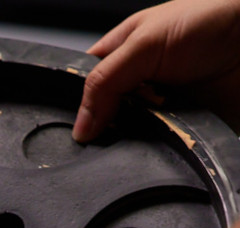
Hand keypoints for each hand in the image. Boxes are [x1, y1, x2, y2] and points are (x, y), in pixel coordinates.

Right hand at [75, 0, 239, 141]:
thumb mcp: (143, 43)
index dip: (77, 105)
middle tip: (114, 125)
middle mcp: (139, 81)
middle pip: (105, 115)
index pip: (83, 86)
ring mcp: (161, 104)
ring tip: (148, 127)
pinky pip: (161, 145)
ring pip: (131, 134)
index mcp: (120, 53)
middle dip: (107, 125)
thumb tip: (81, 126)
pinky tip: (164, 138)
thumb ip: (104, 82)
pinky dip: (161, 147)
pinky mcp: (183, 124)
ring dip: (136, 137)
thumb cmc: (212, 18)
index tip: (79, 124)